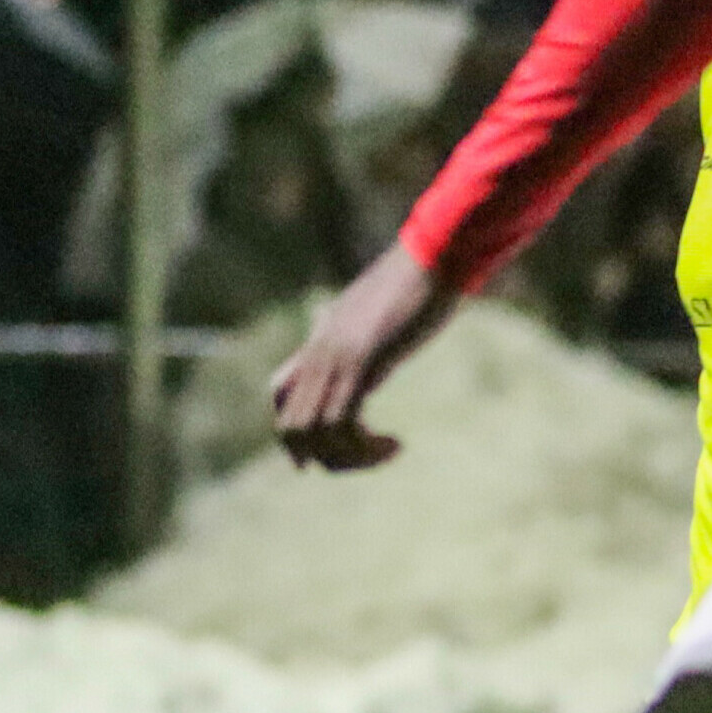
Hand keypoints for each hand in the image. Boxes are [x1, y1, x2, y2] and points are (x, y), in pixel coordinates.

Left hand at [268, 243, 451, 471]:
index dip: (294, 433)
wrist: (434, 255)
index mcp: (318, 341)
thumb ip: (357, 333)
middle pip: (290, 427)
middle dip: (323, 456)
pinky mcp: (360, 360)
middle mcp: (317, 353)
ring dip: (349, 457)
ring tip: (388, 451)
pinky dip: (363, 446)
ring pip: (312, 432)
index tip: (331, 451)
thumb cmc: (417, 282)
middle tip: (366, 457)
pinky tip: (395, 444)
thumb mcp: (375, 312)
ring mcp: (335, 357)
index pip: (277, 393)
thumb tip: (360, 345)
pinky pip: (341, 422)